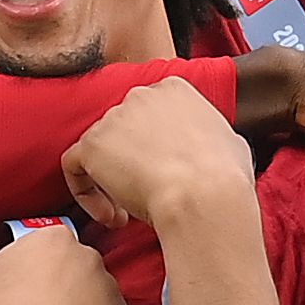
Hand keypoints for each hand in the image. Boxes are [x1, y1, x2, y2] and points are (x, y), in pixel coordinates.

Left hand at [61, 79, 255, 230]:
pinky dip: (86, 193)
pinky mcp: (91, 144)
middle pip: (123, 131)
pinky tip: (110, 216)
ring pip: (99, 151)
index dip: (153, 149)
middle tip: (143, 195)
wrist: (204, 194)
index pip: (150, 115)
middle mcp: (140, 94)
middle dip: (129, 164)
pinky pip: (74, 168)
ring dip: (110, 184)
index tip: (164, 175)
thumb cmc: (225, 176)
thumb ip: (208, 135)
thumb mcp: (230, 141)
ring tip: (127, 215)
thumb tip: (210, 148)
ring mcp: (113, 117)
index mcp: (175, 88)